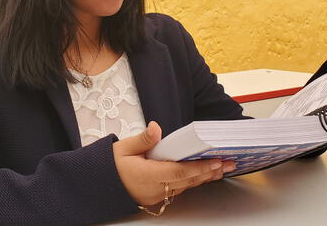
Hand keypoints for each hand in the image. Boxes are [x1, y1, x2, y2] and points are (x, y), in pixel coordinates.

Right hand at [112, 121, 235, 205]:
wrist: (98, 185)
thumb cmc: (109, 166)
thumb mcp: (123, 148)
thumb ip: (143, 139)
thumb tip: (155, 127)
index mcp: (147, 175)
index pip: (179, 172)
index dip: (199, 167)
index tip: (215, 162)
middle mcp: (154, 189)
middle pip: (187, 181)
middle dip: (209, 172)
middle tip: (228, 163)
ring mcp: (156, 196)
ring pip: (185, 186)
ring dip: (203, 177)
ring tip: (221, 168)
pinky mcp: (156, 198)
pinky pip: (178, 189)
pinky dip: (191, 181)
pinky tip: (202, 174)